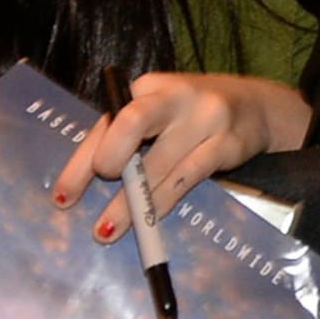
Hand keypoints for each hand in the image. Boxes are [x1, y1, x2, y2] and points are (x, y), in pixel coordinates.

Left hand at [52, 72, 310, 214]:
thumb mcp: (158, 114)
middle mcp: (174, 96)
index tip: (63, 198)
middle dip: (109, 160)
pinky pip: (187, 178)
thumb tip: (83, 181)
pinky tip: (150, 221)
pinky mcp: (226, 143)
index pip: (107, 122)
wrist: (256, 106)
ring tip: (108, 231)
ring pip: (159, 164)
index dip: (80, 162)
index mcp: (148, 88)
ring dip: (131, 203)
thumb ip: (126, 136)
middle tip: (105, 186)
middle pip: (131, 122)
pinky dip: (163, 202)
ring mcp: (204, 117)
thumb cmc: (190, 116)